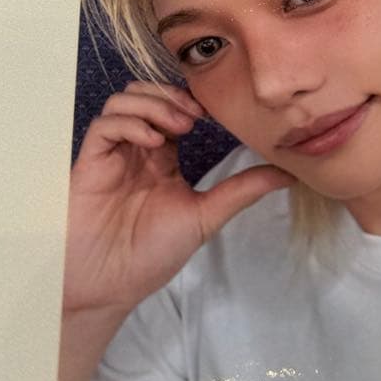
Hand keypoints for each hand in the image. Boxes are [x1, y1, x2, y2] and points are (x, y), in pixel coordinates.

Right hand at [63, 80, 292, 317]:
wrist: (110, 285)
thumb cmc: (152, 254)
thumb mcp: (206, 217)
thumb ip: (243, 191)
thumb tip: (289, 175)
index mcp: (163, 159)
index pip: (175, 110)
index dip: (193, 101)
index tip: (216, 112)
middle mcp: (137, 150)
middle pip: (148, 95)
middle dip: (174, 95)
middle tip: (197, 116)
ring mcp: (113, 154)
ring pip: (125, 101)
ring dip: (154, 104)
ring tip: (179, 127)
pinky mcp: (90, 162)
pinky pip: (105, 125)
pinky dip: (131, 123)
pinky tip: (153, 141)